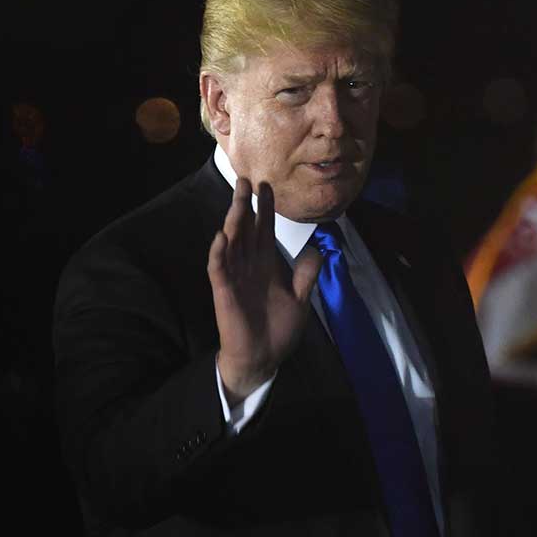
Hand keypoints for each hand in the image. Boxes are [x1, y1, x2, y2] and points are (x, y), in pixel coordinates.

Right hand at [207, 178, 321, 402]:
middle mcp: (249, 266)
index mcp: (266, 266)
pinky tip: (221, 237)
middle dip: (246, 205)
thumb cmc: (278, 330)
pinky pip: (219, 269)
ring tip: (238, 199)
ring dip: (233, 221)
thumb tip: (317, 251)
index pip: (264, 231)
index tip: (268, 186)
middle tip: (247, 179)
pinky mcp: (224, 292)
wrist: (262, 357)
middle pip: (246, 229)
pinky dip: (219, 253)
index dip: (265, 209)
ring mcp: (235, 277)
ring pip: (232, 243)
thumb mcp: (300, 300)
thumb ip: (306, 275)